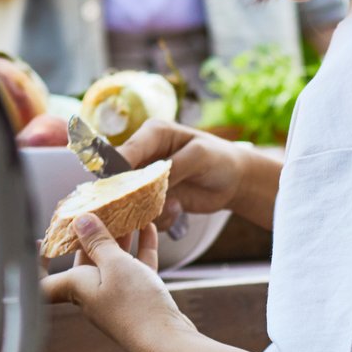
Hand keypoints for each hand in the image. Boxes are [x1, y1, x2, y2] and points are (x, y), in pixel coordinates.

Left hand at [42, 217, 184, 351]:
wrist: (166, 342)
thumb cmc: (136, 305)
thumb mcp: (116, 264)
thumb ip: (98, 241)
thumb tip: (81, 221)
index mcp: (77, 287)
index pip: (44, 280)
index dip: (37, 262)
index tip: (40, 241)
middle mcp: (92, 295)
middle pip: (84, 263)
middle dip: (90, 237)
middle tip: (98, 213)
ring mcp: (116, 299)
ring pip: (113, 264)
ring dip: (119, 240)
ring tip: (127, 215)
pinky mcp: (138, 301)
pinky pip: (135, 271)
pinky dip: (139, 250)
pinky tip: (148, 229)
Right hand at [123, 119, 253, 221]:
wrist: (234, 180)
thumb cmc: (219, 158)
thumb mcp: (200, 156)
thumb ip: (174, 166)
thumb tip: (151, 182)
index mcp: (153, 133)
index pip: (126, 151)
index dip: (118, 171)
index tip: (120, 190)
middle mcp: (145, 155)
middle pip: (121, 178)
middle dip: (132, 195)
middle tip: (150, 204)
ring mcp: (148, 179)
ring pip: (132, 199)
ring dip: (149, 209)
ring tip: (175, 205)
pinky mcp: (155, 198)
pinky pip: (146, 214)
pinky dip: (160, 218)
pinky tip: (178, 210)